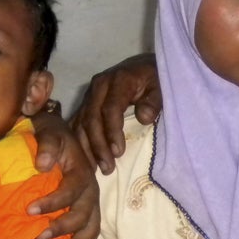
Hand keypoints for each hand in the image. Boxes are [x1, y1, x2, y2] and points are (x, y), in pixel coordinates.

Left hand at [29, 111, 99, 238]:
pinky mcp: (88, 205)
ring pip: (92, 223)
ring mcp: (91, 198)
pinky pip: (93, 227)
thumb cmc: (50, 134)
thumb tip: (41, 165)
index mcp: (81, 170)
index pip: (71, 190)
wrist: (58, 132)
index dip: (52, 203)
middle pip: (84, 212)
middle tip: (39, 237)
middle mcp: (90, 186)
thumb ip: (46, 145)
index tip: (29, 211)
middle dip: (63, 227)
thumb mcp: (48, 132)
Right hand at [69, 53, 160, 173]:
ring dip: (86, 147)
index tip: (118, 153)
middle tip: (107, 168)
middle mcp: (99, 86)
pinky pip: (77, 124)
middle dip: (98, 145)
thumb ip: (154, 101)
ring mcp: (90, 95)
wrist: (145, 68)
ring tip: (96, 170)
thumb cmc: (155, 80)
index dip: (112, 131)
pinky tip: (85, 160)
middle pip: (92, 117)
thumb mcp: (161, 87)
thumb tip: (143, 117)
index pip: (110, 108)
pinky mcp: (85, 103)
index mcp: (119, 79)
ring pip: (81, 122)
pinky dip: (79, 143)